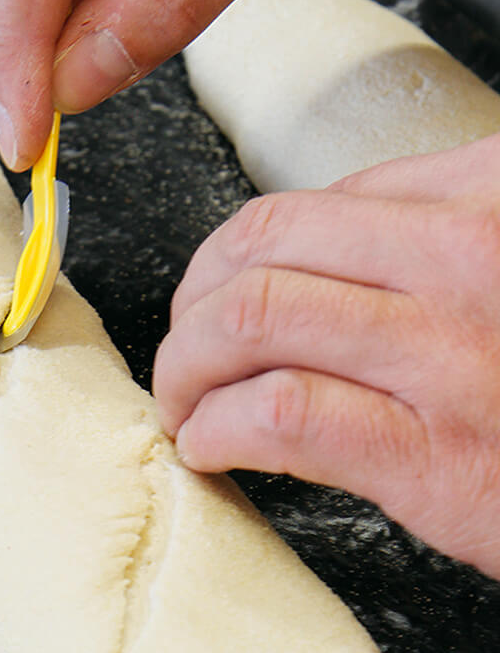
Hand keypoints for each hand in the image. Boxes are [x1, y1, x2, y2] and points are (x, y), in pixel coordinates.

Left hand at [153, 134, 499, 577]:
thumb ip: (434, 244)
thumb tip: (309, 256)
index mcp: (489, 198)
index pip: (315, 204)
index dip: (237, 254)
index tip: (217, 293)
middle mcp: (470, 258)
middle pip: (264, 244)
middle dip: (194, 298)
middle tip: (185, 343)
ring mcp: (450, 353)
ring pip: (253, 317)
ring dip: (186, 363)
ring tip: (183, 399)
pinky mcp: (435, 454)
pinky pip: (279, 412)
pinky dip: (217, 428)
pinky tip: (209, 445)